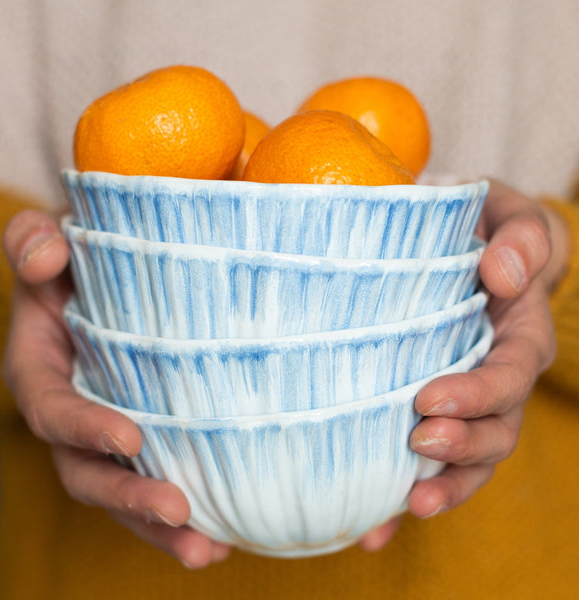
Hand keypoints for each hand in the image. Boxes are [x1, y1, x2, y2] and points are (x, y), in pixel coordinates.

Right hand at [1, 209, 229, 568]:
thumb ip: (33, 242)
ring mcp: (111, 433)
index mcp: (42, 372)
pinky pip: (159, 479)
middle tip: (179, 513)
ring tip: (208, 550)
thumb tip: (45, 256)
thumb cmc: (79, 260)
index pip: (52, 409)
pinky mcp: (148, 438)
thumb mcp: (50, 243)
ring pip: (126, 491)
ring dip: (160, 527)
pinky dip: (188, 510)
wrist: (109, 275)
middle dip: (128, 499)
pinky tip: (226, 530)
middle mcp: (73, 414)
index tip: (131, 439)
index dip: (84, 428)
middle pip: (89, 472)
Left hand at [406, 180, 567, 518]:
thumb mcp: (509, 216)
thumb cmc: (482, 231)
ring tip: (404, 506)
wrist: (458, 246)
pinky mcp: (433, 412)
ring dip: (441, 486)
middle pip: (494, 429)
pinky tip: (374, 526)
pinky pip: (428, 462)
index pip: (510, 374)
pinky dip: (404, 499)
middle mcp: (495, 377)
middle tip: (416, 444)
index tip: (431, 399)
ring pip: (467, 459)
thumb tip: (503, 275)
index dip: (479, 394)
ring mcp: (466, 402)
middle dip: (460, 447)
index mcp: (515, 335)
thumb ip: (521, 237)